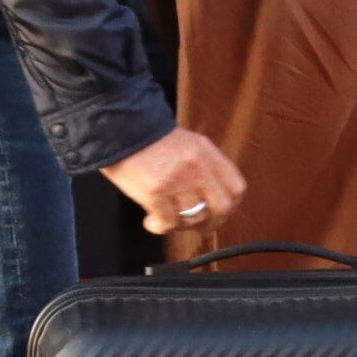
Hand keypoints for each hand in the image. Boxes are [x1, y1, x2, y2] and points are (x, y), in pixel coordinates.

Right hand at [103, 127, 247, 237]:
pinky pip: (167, 223)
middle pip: (221, 208)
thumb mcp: (188, 143)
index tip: (218, 212)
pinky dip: (159, 227)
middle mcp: (197, 168)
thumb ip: (204, 166)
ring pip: (193, 219)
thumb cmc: (149, 138)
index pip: (236, 188)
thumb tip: (210, 197)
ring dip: (180, 225)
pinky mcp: (155, 193)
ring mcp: (177, 181)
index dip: (230, 206)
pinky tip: (151, 221)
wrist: (120, 129)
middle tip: (198, 226)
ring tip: (167, 219)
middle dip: (211, 222)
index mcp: (207, 153)